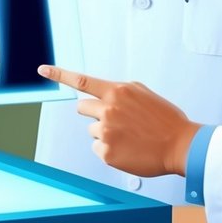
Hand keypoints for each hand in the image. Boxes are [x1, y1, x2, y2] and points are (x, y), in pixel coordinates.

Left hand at [37, 65, 200, 176]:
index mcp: (117, 92)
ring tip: (129, 136)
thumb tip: (103, 94)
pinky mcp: (106, 153)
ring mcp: (105, 132)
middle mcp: (108, 110)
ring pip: (92, 130)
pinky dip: (110, 149)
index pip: (81, 80)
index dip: (59, 74)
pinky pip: (97, 148)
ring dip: (105, 132)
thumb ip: (120, 91)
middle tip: (116, 120)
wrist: (180, 145)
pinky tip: (128, 148)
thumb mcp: (143, 94)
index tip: (42, 69)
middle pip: (82, 108)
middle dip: (94, 112)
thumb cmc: (165, 120)